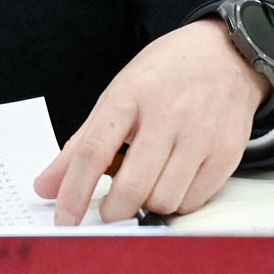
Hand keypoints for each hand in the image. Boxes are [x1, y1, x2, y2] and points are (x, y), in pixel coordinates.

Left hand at [32, 19, 271, 224]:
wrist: (225, 55)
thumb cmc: (165, 76)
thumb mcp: (117, 95)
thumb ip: (81, 144)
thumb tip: (47, 186)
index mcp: (130, 96)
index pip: (94, 152)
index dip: (74, 191)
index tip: (65, 218)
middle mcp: (167, 115)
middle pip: (132, 186)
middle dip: (113, 211)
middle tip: (108, 210)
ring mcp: (200, 135)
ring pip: (164, 200)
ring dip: (147, 205)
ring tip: (146, 184)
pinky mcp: (227, 153)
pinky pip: (193, 201)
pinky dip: (176, 202)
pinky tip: (172, 181)